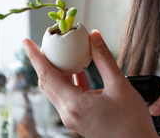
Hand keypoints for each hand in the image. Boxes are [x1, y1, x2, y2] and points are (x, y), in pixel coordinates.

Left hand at [23, 29, 157, 137]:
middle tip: (48, 43)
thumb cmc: (131, 120)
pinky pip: (68, 97)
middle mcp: (69, 113)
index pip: (47, 75)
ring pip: (57, 90)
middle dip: (44, 62)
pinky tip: (79, 71)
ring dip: (58, 71)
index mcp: (75, 104)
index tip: (27, 42)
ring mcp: (73, 118)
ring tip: (63, 53)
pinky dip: (70, 81)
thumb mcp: (119, 84)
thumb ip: (104, 59)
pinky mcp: (80, 119)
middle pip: (48, 83)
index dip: (35, 56)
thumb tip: (94, 37)